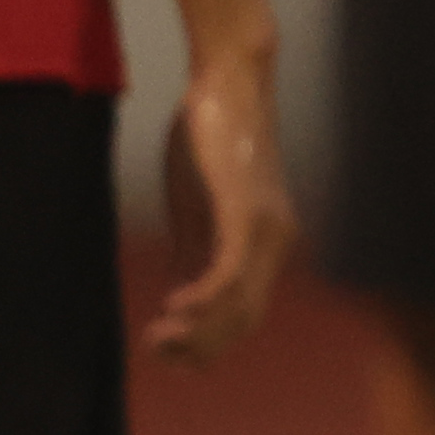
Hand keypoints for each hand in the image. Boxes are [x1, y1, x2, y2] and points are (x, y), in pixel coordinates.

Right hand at [150, 43, 300, 363]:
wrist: (228, 82)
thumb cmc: (209, 140)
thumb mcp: (198, 207)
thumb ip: (194, 251)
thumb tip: (181, 298)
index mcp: (268, 243)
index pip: (246, 313)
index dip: (210, 341)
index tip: (169, 352)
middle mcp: (277, 242)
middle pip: (245, 318)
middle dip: (201, 345)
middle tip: (156, 350)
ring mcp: (266, 228)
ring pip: (238, 302)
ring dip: (197, 329)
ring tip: (157, 337)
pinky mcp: (245, 211)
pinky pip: (229, 270)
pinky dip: (203, 296)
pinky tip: (174, 307)